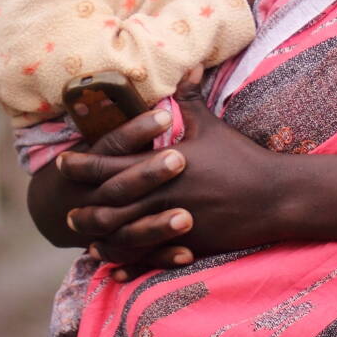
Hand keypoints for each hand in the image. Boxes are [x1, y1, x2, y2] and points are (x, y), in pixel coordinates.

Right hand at [28, 107, 190, 266]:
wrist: (56, 210)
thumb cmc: (91, 161)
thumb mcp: (110, 134)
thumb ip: (147, 107)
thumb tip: (195, 64)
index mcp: (90, 163)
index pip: (112, 144)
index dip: (136, 130)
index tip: (165, 116)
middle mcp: (92, 197)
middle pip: (120, 187)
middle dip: (148, 174)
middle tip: (180, 159)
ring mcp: (104, 227)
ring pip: (127, 230)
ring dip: (156, 226)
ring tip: (187, 217)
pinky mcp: (119, 249)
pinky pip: (139, 257)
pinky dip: (162, 257)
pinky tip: (189, 253)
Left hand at [69, 76, 288, 277]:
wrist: (273, 196)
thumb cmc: (241, 157)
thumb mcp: (212, 125)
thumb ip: (190, 99)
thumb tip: (187, 66)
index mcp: (162, 164)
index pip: (110, 164)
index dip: (83, 165)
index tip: (62, 164)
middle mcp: (161, 195)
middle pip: (109, 206)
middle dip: (85, 209)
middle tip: (65, 211)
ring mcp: (172, 224)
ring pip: (124, 238)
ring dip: (101, 239)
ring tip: (87, 239)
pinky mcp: (186, 246)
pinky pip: (148, 261)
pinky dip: (128, 266)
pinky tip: (115, 270)